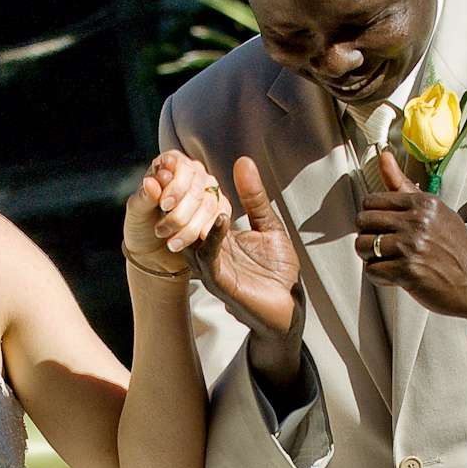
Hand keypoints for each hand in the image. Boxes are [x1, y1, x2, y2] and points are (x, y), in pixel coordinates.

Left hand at [126, 152, 231, 275]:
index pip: (181, 166)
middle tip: (161, 230)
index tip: (164, 205)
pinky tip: (198, 239)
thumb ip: (144, 197)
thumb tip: (150, 182)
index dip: (175, 186)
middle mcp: (193, 173)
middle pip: (196, 187)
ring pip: (208, 204)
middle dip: (180, 213)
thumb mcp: (136, 212)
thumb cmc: (142, 225)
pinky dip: (209, 229)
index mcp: (170, 164)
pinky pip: (221, 215)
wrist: (152, 252)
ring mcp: (208, 190)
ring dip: (190, 227)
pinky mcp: (219, 209)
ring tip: (172, 243)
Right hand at [191, 155, 301, 351]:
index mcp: (216, 236)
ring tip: (199, 192)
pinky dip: (213, 237)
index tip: (186, 163)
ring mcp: (211, 267)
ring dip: (192, 215)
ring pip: (190, 238)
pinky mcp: (220, 281)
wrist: (289, 307)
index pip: (195, 208)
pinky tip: (222, 219)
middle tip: (178, 173)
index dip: (189, 186)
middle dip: (180, 197)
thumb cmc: (277, 270)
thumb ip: (254, 198)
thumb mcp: (268, 225)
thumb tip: (243, 161)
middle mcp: (207, 250)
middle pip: (184, 221)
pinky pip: (210, 257)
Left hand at [356, 148, 466, 329]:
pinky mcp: (407, 271)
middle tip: (383, 245)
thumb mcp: (434, 210)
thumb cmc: (452, 247)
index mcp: (423, 204)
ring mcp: (411, 246)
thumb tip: (384, 156)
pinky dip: (379, 275)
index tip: (383, 226)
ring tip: (388, 260)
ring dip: (371, 256)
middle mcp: (417, 222)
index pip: (371, 201)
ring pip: (363, 246)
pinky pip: (372, 270)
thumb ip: (403, 186)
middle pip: (363, 222)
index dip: (372, 216)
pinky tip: (394, 275)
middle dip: (368, 235)